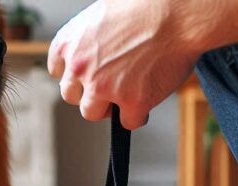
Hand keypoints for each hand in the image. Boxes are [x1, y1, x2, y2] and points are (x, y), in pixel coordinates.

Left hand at [48, 0, 202, 128]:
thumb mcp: (103, 14)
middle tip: (111, 85)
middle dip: (89, 92)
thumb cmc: (146, 6)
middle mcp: (80, 67)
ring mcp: (104, 87)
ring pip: (92, 113)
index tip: (88, 75)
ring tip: (128, 93)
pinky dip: (138, 114)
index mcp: (70, 43)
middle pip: (71, 96)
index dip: (76, 74)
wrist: (178, 13)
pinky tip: (148, 98)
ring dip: (108, 108)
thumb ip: (90, 39)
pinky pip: (128, 122)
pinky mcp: (131, 102)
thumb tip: (93, 55)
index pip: (59, 71)